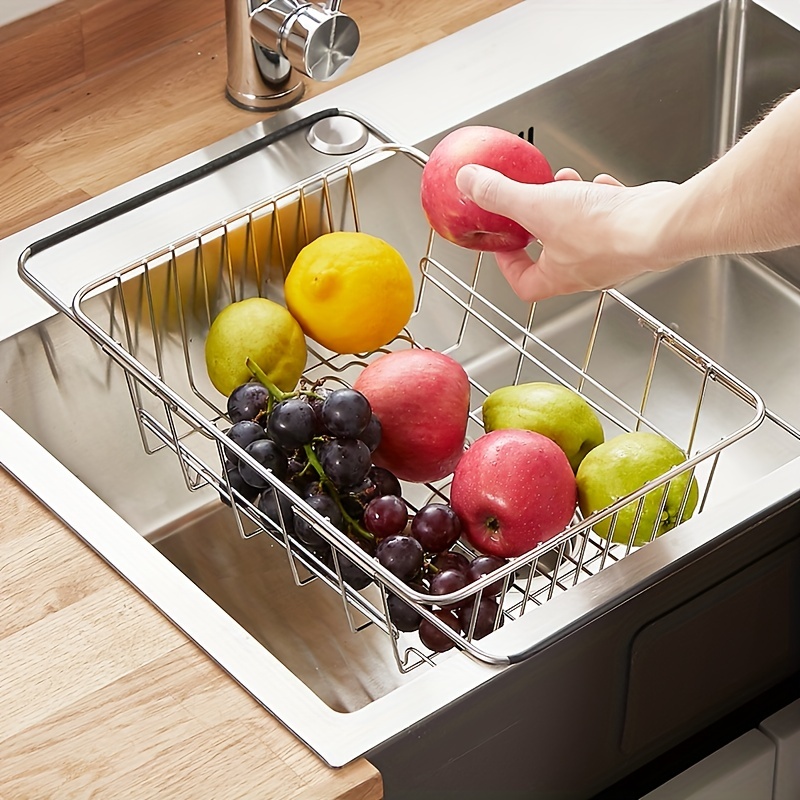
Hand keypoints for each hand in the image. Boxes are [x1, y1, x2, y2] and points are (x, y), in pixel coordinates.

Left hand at [455, 164, 679, 301]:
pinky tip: (598, 183)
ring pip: (582, 230)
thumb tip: (469, 182)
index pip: (523, 284)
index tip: (502, 244)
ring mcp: (613, 252)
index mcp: (559, 277)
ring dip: (569, 205)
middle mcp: (586, 270)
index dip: (508, 264)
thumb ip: (499, 195)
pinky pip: (611, 216)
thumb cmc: (605, 230)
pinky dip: (600, 197)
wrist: (661, 223)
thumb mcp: (537, 206)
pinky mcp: (633, 231)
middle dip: (539, 224)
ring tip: (563, 184)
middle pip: (552, 252)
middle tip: (531, 204)